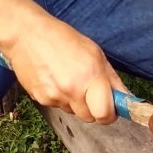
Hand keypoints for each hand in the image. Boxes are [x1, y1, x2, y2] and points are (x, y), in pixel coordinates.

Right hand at [3, 19, 128, 123]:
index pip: (105, 114)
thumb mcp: (95, 54)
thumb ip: (112, 80)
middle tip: (89, 91)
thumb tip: (125, 99)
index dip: (110, 114)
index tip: (111, 109)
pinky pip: (58, 107)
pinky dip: (60, 98)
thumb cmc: (63, 39)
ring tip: (68, 80)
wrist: (27, 34)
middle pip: (90, 118)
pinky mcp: (41, 99)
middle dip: (93, 109)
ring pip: (74, 113)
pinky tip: (55, 80)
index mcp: (90, 76)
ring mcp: (55, 97)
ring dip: (76, 103)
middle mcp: (73, 90)